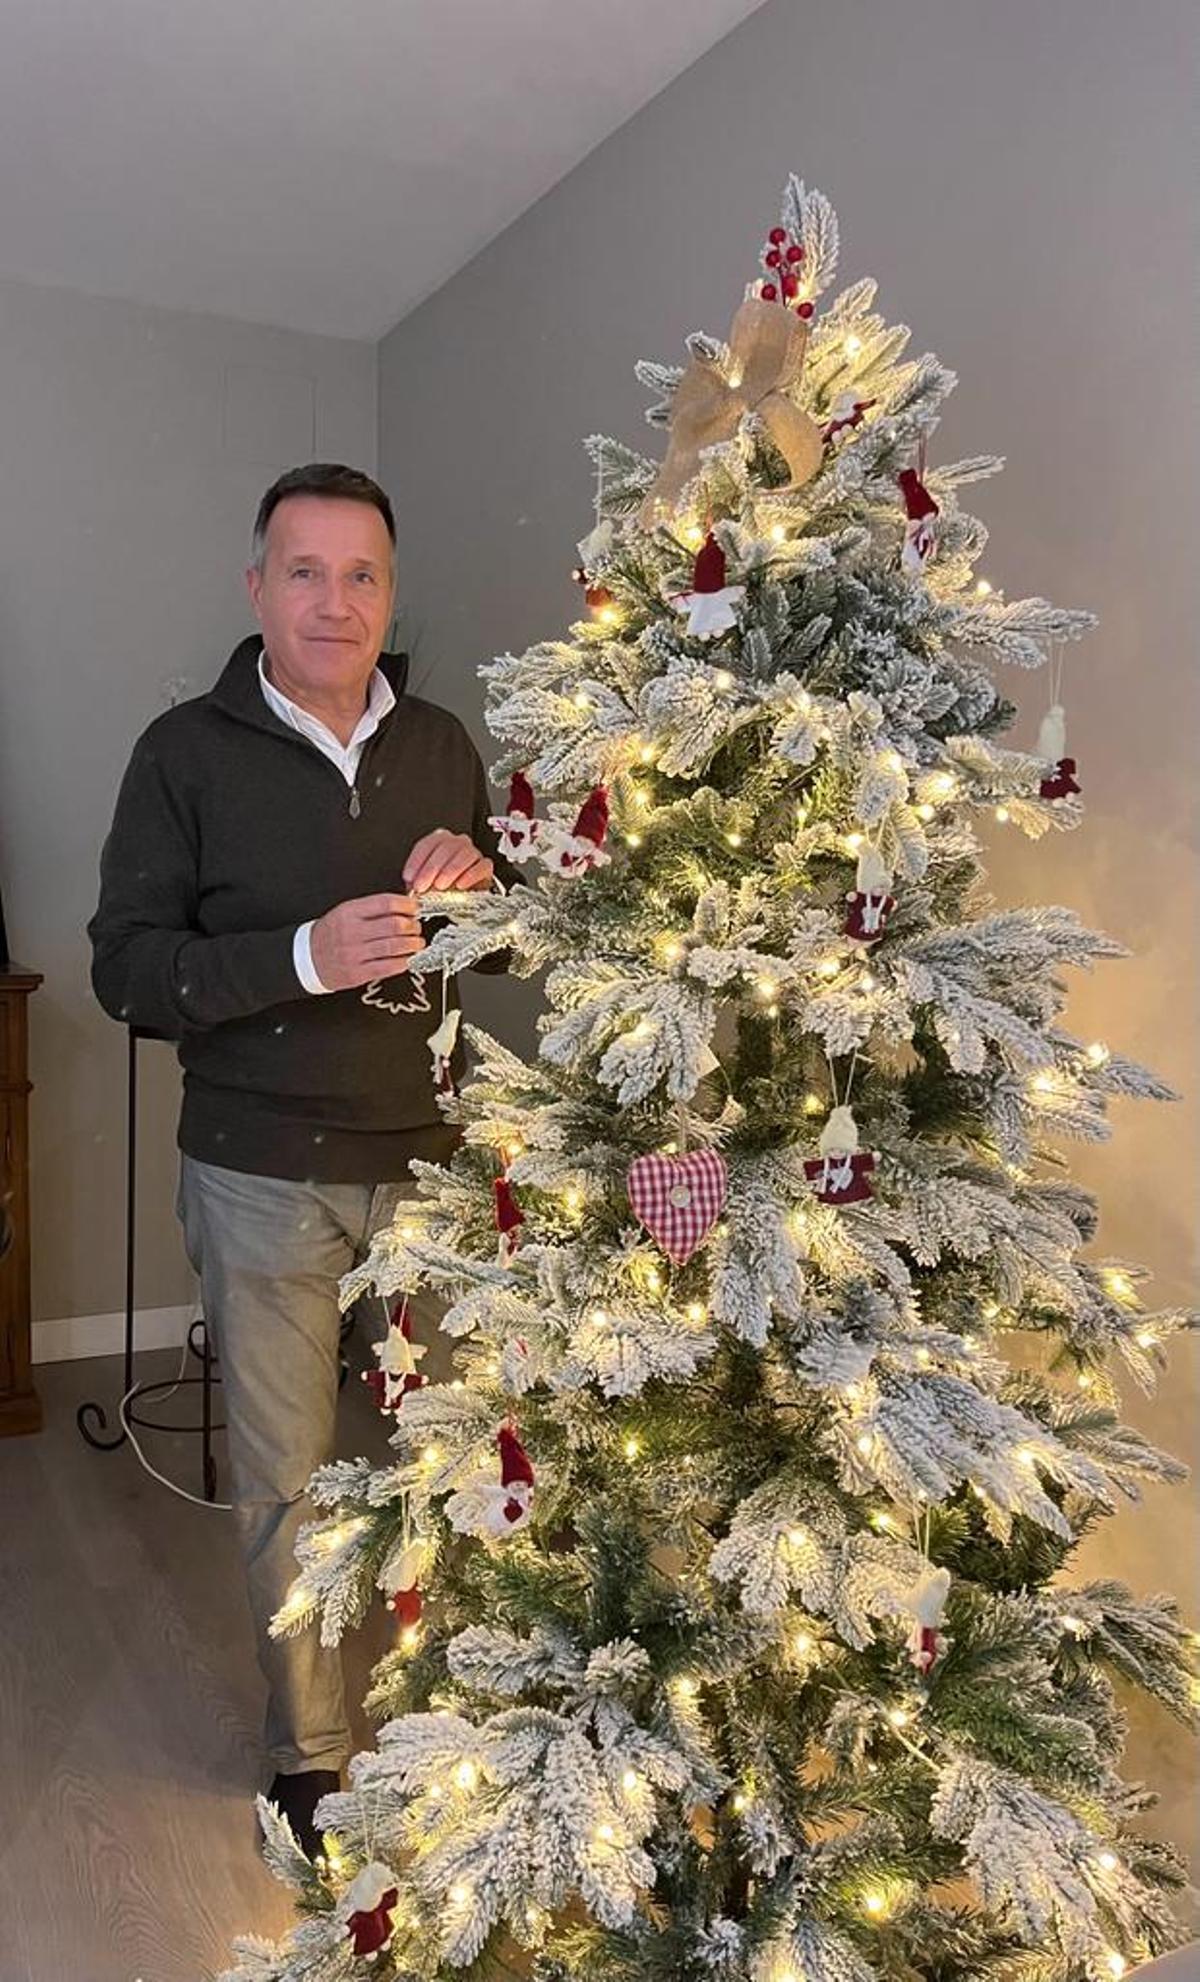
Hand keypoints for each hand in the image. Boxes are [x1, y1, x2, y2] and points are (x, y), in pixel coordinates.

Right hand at [310, 892, 424, 990]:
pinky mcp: (357, 973)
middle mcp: (352, 932)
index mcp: (349, 912)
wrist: (306, 958)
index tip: (414, 907)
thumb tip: (403, 905)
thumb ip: (372, 908)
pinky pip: (387, 967)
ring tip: (417, 942)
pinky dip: (403, 962)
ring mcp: (354, 954)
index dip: (406, 905)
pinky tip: (407, 958)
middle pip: (394, 925)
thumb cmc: (330, 934)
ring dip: (412, 944)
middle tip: (416, 926)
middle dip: (412, 925)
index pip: (385, 903)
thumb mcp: (345, 912)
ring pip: (394, 946)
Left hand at [403, 828, 493, 893]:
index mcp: (439, 841)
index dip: (416, 862)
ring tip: (440, 886)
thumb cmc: (441, 885)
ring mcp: (472, 852)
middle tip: (423, 885)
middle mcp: (456, 842)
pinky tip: (460, 885)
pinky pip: (481, 866)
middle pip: (445, 848)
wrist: (461, 896)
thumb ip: (417, 879)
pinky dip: (470, 876)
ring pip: (464, 854)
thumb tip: (411, 884)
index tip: (410, 878)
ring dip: (450, 871)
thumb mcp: (424, 882)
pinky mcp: (485, 865)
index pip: (426, 845)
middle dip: (431, 869)